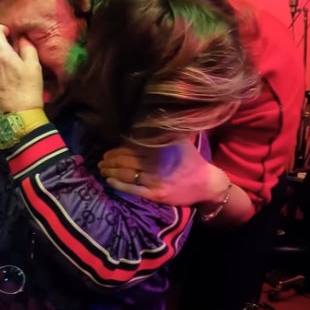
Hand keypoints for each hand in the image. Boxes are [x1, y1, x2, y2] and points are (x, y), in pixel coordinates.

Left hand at [0, 24, 43, 115]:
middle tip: (11, 50)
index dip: (0, 29)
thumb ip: (27, 47)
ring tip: (8, 65)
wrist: (18, 117)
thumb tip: (21, 38)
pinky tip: (3, 77)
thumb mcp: (34, 66)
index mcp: (0, 54)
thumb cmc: (28, 92)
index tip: (8, 34)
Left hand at [98, 141, 219, 205]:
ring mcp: (155, 180)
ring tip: (102, 169)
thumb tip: (153, 114)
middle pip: (126, 160)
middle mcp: (156, 164)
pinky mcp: (156, 194)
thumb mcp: (181, 140)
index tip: (109, 150)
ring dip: (110, 171)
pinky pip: (133, 189)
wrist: (207, 184)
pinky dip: (119, 184)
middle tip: (102, 160)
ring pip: (127, 174)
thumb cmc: (191, 160)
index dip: (117, 149)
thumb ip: (165, 130)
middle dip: (110, 160)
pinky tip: (109, 180)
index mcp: (160, 149)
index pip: (132, 147)